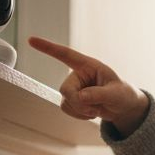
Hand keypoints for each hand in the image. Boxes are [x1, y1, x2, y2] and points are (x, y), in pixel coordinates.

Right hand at [28, 36, 150, 133]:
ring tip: (96, 109)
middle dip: (78, 103)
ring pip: (65, 102)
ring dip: (80, 111)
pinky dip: (79, 115)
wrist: (123, 107)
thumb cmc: (122, 94)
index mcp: (88, 66)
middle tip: (94, 109)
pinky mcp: (72, 99)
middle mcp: (78, 75)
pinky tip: (91, 112)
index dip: (48, 47)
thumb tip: (80, 98)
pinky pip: (66, 109)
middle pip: (65, 89)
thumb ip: (99, 94)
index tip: (30, 39)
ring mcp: (74, 88)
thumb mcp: (116, 93)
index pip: (65, 54)